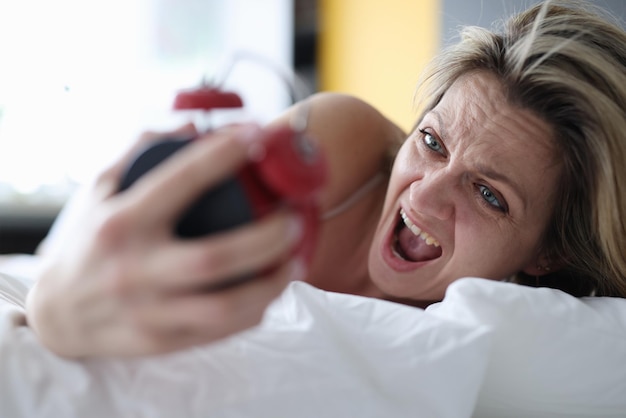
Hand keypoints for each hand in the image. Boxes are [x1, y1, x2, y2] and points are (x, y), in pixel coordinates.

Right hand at [26, 124, 305, 357]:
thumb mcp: (100, 190)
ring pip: (224, 306)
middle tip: (295, 218)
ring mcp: (147, 311)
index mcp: (121, 223)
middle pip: (215, 258)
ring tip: (296, 259)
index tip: (258, 135)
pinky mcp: (159, 342)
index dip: (224, 154)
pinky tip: (269, 293)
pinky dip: (252, 313)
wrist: (56, 312)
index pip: (180, 181)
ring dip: (271, 284)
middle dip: (268, 237)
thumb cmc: (88, 242)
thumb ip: (140, 154)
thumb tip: (190, 127)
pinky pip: (217, 333)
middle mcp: (134, 269)